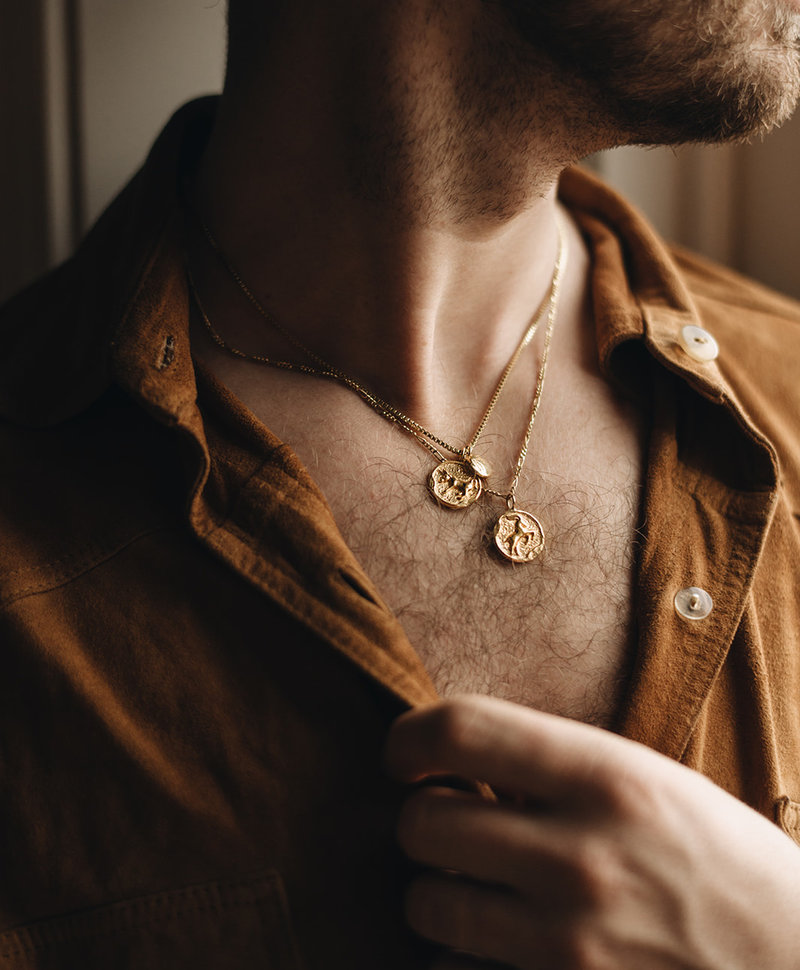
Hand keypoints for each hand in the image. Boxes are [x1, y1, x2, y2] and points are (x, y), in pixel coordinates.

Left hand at [384, 695, 799, 969]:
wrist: (794, 966)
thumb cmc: (722, 863)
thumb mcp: (651, 783)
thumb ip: (554, 768)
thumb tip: (454, 761)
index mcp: (608, 778)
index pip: (462, 729)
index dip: (410, 735)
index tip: (405, 752)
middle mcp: (581, 858)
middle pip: (423, 822)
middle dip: (422, 818)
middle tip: (449, 821)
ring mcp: (570, 945)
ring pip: (426, 903)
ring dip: (436, 890)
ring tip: (476, 883)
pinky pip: (454, 969)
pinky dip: (462, 954)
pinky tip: (500, 941)